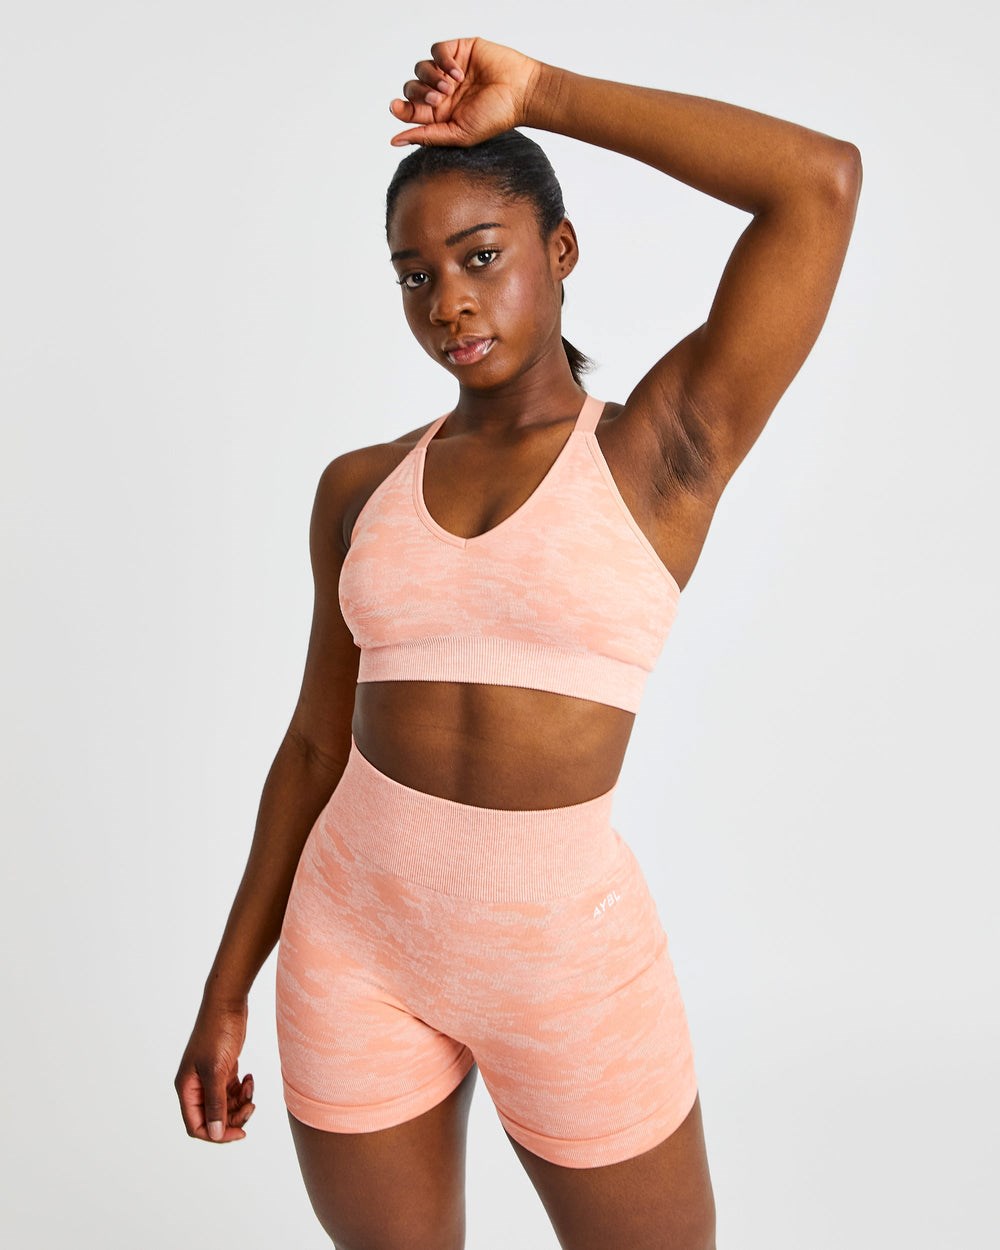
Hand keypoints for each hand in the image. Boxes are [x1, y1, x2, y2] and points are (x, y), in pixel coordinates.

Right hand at [175, 996, 254, 1142]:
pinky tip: (249, 1077)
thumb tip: (215, 1133)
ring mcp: (210, 1077)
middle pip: (213, 1118)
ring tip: (251, 1087)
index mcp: (187, 1088)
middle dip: (234, 1116)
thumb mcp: (217, 1070)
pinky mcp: (223, 1068)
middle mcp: (196, 1085)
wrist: (228, 1002)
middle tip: (251, 1106)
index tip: (241, 1132)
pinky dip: (243, 1089)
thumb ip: (216, 1103)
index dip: (217, 1134)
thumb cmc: (217, 1032)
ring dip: (240, 1102)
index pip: (196, 1125)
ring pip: (225, 1105)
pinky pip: (232, 1090)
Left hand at [388, 37, 544, 147]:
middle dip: (419, 94)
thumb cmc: (495, 117)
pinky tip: (458, 73)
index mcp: (439, 115)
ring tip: (450, 87)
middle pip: (412, 88)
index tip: (396, 107)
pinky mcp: (458, 51)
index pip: (409, 109)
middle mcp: (441, 93)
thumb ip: (427, 136)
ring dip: (431, 78)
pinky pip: (436, 51)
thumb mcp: (458, 134)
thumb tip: (395, 140)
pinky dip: (443, 61)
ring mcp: (448, 71)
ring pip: (421, 68)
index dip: (400, 108)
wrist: (520, 93)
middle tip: (437, 100)